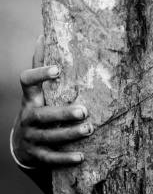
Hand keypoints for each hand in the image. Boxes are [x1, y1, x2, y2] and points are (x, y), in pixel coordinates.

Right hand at [11, 35, 92, 167]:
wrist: (22, 143)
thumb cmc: (37, 107)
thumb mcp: (36, 89)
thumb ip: (40, 63)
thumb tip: (43, 34)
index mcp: (30, 98)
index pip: (27, 82)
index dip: (40, 74)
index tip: (57, 69)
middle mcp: (28, 117)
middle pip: (43, 115)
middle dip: (63, 113)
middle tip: (84, 110)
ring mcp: (31, 137)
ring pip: (50, 137)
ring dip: (70, 135)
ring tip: (89, 129)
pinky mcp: (36, 155)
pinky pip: (50, 158)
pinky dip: (65, 159)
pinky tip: (81, 157)